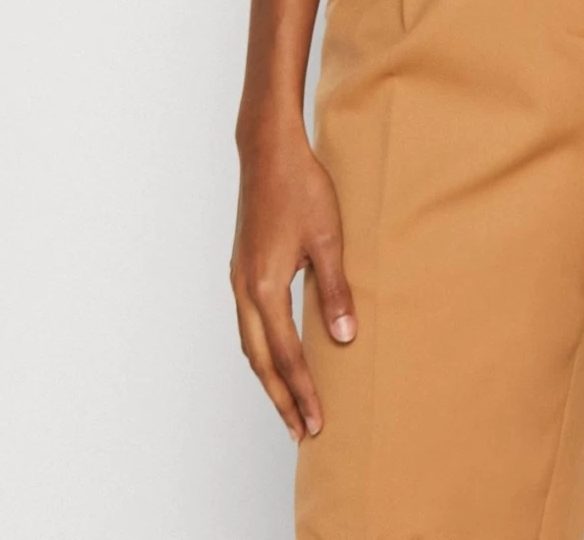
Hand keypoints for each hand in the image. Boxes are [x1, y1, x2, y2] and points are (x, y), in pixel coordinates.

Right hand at [230, 123, 355, 441]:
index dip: (302, 393)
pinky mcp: (242, 268)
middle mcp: (245, 289)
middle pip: (260, 360)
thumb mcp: (329, 238)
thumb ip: (335, 291)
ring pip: (250, 344)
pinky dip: (262, 349)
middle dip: (280, 398)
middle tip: (299, 433)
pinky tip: (277, 353)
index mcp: (265, 287)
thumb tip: (344, 340)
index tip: (316, 425)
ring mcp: (239, 278)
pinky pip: (248, 323)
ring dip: (269, 377)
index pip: (286, 355)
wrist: (268, 150)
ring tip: (289, 403)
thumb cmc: (301, 186)